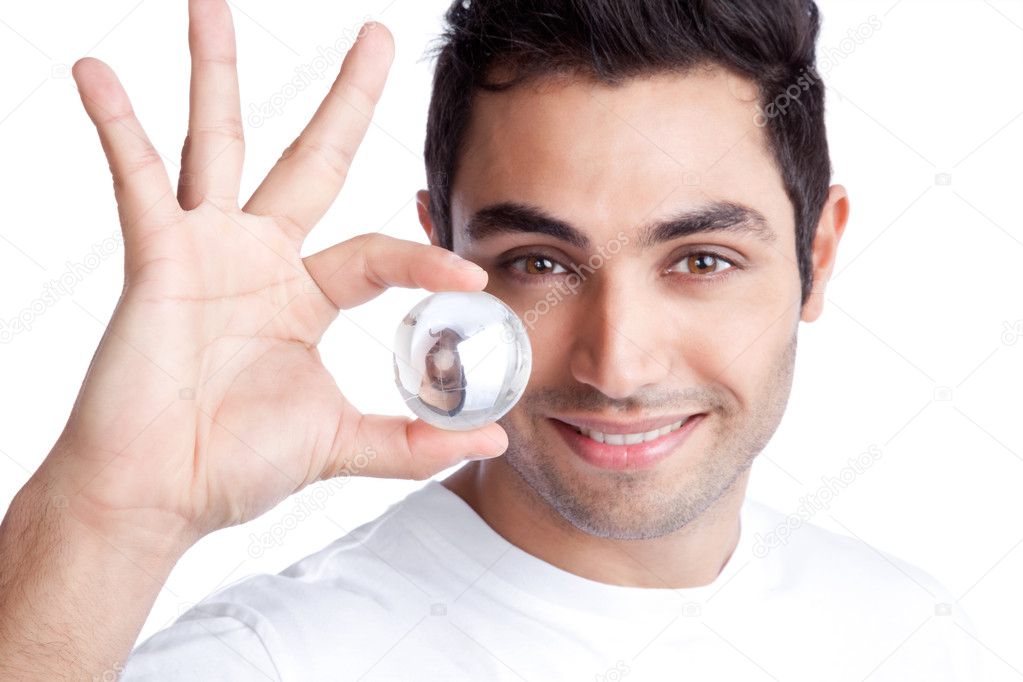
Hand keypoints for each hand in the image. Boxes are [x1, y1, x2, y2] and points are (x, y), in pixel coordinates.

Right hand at [45, 0, 507, 545]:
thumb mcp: (339, 443)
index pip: (376, 253)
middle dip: (344, 98)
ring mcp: (205, 249)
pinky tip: (97, 71)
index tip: (470, 277)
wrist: (158, 497)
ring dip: (216, 72)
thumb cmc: (234, 466)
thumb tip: (491, 439)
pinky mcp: (155, 256)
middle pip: (311, 158)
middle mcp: (259, 259)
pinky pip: (136, 178)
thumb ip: (412, 440)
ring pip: (219, 142)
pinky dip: (116, 126)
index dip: (422, 260)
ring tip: (212, 3)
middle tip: (376, 34)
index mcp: (304, 296)